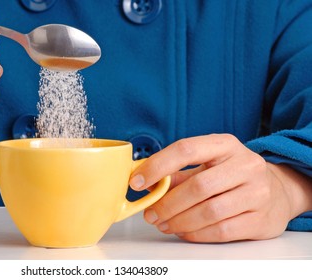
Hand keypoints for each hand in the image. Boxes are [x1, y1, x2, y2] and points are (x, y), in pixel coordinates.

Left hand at [129, 134, 311, 242]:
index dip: (157, 166)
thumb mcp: (208, 164)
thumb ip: (177, 173)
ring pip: (209, 212)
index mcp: (226, 144)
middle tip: (150, 214)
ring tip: (163, 224)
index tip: (137, 182)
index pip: (186, 149)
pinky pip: (221, 231)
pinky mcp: (261, 219)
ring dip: (179, 221)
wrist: (277, 191)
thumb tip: (144, 183)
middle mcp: (245, 165)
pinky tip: (183, 231)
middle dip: (167, 203)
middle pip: (198, 186)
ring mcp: (257, 193)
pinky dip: (196, 233)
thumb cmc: (232, 175)